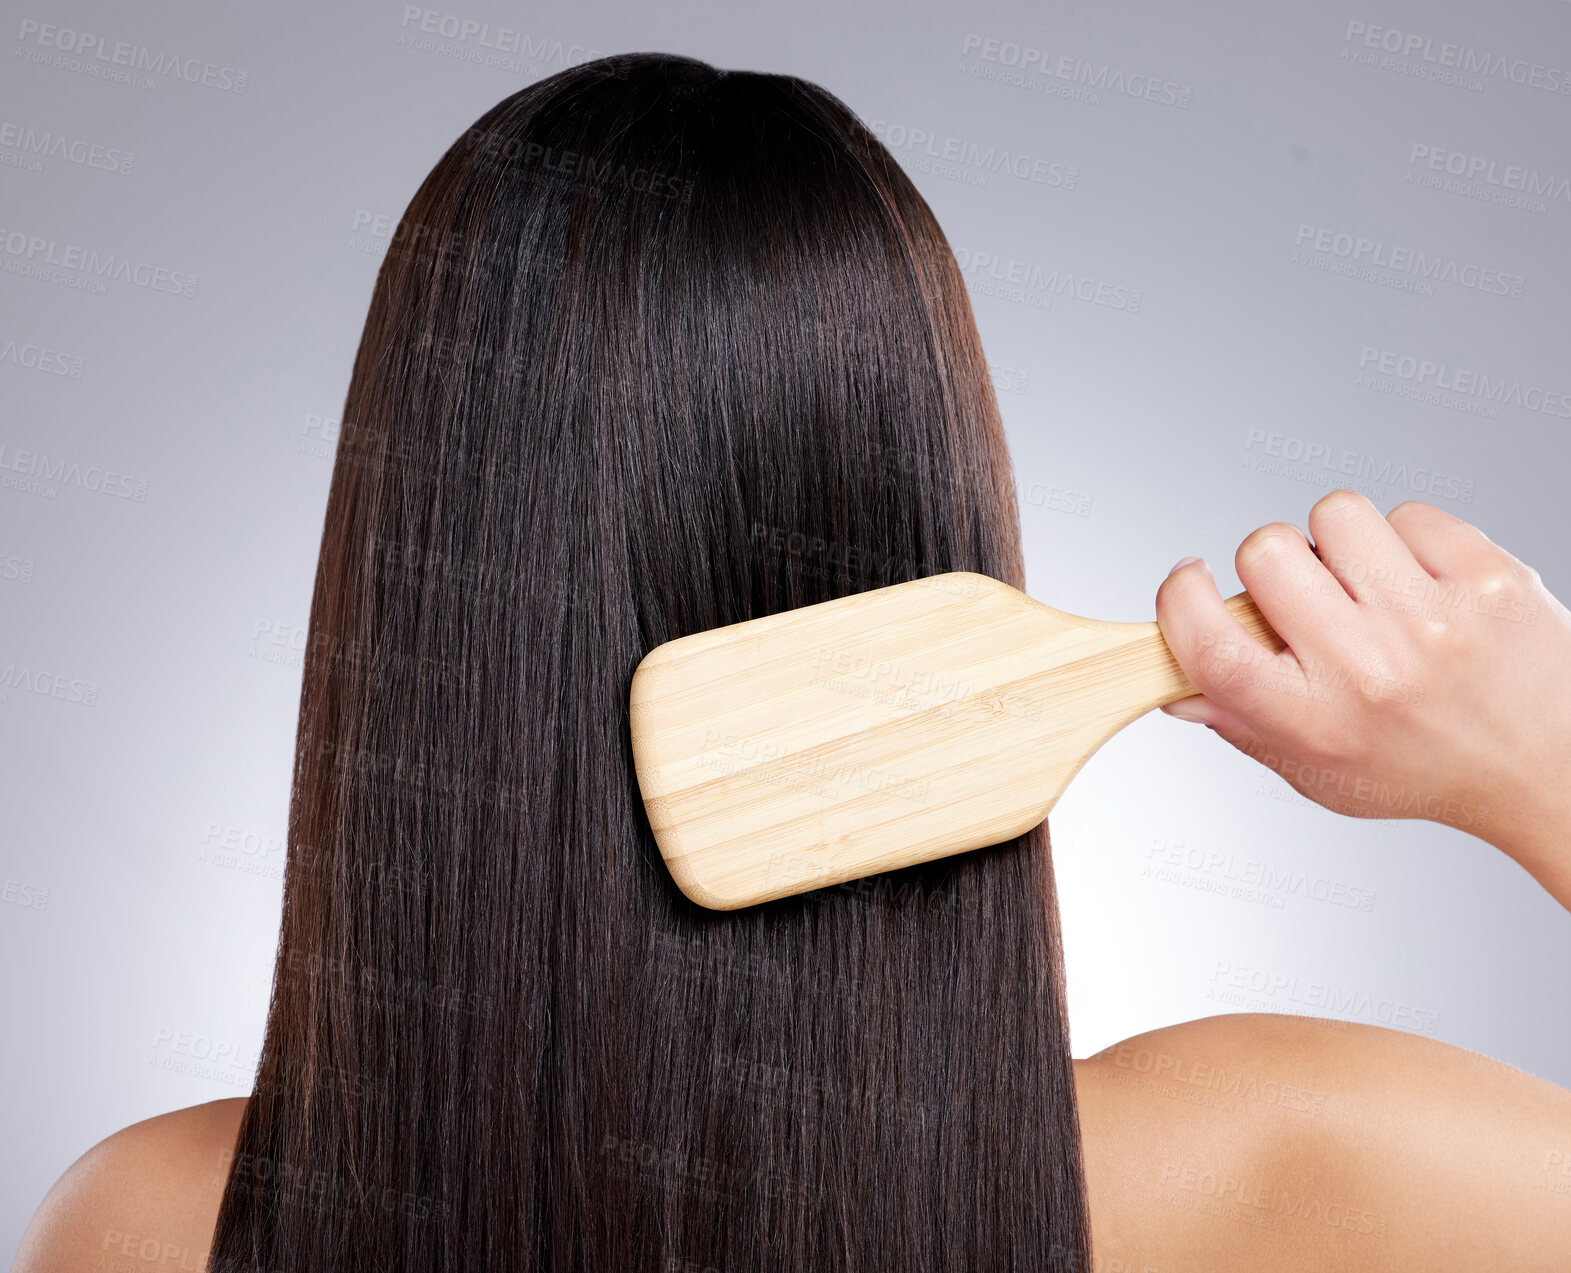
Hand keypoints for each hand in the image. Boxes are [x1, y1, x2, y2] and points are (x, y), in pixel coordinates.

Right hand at [1154, 490, 1570, 906]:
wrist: (1555, 768)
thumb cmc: (1432, 769)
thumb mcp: (1322, 773)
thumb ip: (1244, 726)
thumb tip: (1176, 687)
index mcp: (1314, 722)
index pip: (1211, 644)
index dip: (1180, 599)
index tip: (1188, 582)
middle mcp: (1369, 669)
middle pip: (1263, 553)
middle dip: (1268, 564)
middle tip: (1302, 594)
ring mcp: (1432, 618)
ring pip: (1333, 516)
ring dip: (1337, 544)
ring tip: (1367, 585)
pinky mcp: (1486, 575)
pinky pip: (1408, 514)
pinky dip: (1406, 541)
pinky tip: (1422, 584)